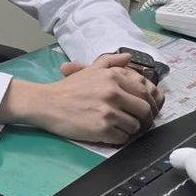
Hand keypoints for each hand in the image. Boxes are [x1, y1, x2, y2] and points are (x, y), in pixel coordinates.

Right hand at [0, 52, 164, 145]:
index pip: (145, 92)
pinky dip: (118, 138)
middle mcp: (113, 92)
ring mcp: (108, 111)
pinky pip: (122, 138)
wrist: (47, 103)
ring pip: (134, 126)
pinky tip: (108, 133)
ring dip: (129, 130)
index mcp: (113, 77)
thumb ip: (111, 61)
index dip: (148, 103)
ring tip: (118, 127)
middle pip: (145, 111)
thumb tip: (129, 58)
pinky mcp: (102, 129)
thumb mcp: (90, 70)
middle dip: (144, 120)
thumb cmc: (69, 88)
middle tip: (136, 123)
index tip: (143, 110)